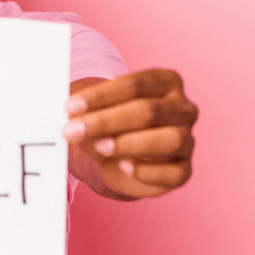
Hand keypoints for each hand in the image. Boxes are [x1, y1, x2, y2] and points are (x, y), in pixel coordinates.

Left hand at [63, 68, 197, 198]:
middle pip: (148, 111)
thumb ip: (87, 107)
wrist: (121, 158)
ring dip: (129, 143)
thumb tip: (67, 111)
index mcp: (166, 82)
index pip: (134, 85)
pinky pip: (173, 172)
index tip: (69, 107)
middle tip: (72, 130)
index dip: (101, 96)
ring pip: (169, 139)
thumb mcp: (99, 109)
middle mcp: (183, 108)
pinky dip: (147, 171)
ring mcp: (188, 140)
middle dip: (106, 121)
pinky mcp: (184, 170)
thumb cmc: (111, 125)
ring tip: (99, 146)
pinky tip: (123, 166)